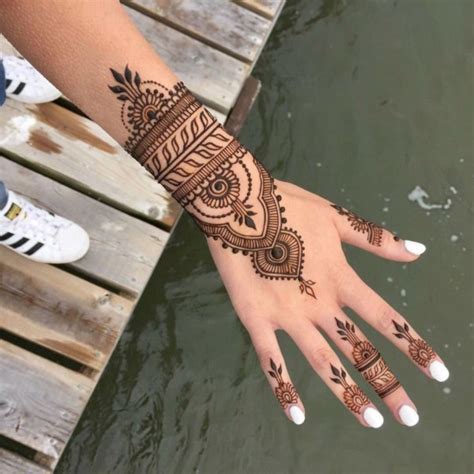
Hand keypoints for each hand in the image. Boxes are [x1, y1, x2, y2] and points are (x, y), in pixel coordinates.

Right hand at [104, 67, 447, 426]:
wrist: (239, 204)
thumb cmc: (288, 205)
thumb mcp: (337, 217)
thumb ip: (377, 239)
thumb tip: (420, 251)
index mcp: (341, 278)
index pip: (387, 319)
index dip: (415, 346)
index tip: (440, 373)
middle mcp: (321, 304)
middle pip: (360, 350)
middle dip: (388, 384)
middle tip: (410, 417)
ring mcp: (288, 316)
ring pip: (323, 362)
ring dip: (347, 394)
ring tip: (371, 421)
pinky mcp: (256, 319)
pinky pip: (271, 362)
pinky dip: (284, 391)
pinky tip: (297, 417)